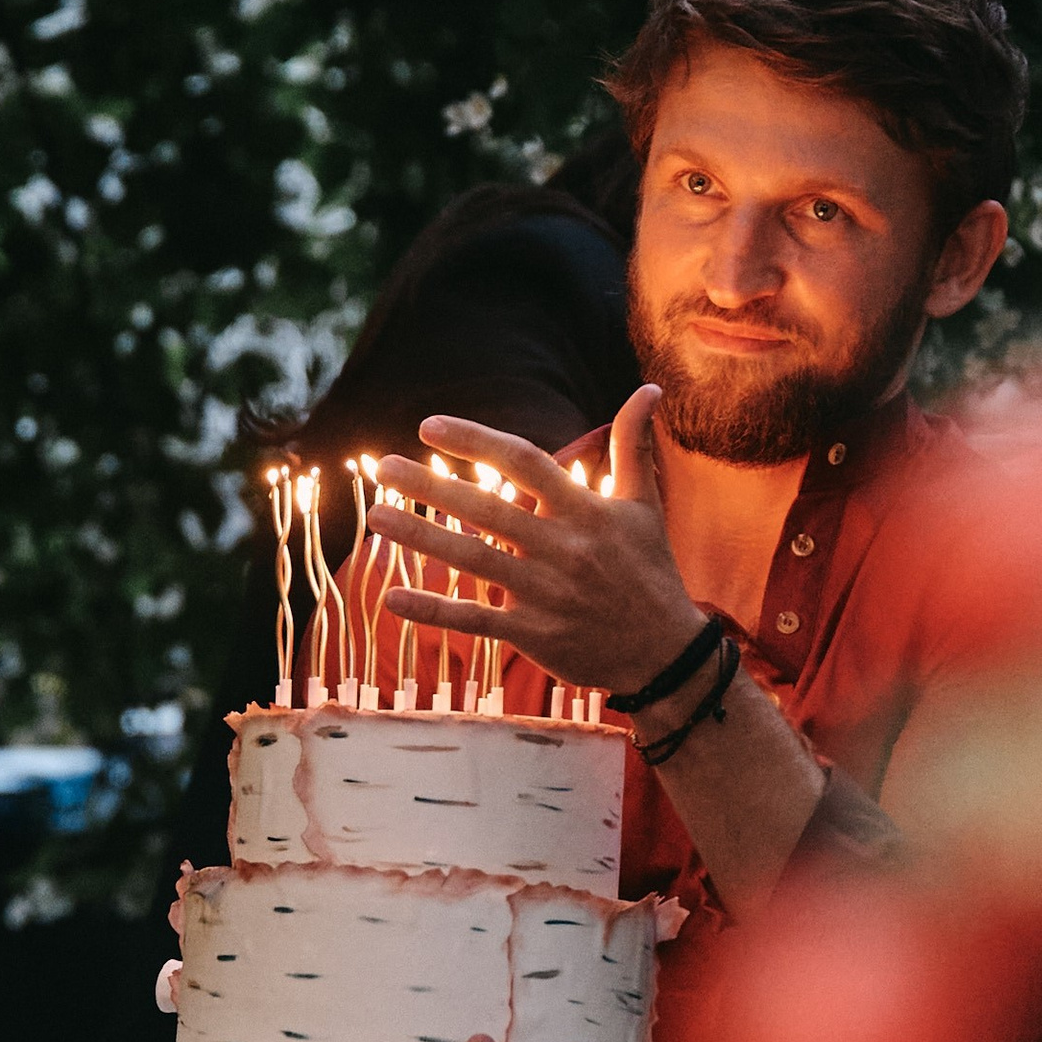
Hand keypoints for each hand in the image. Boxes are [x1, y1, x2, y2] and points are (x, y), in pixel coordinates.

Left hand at [366, 389, 703, 697]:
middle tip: (381, 467)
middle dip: (431, 486)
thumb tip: (648, 389)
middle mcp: (562, 549)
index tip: (429, 426)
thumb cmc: (651, 571)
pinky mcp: (533, 634)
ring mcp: (545, 594)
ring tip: (376, 516)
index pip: (523, 462)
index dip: (475, 440)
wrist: (666, 652)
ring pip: (473, 560)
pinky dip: (433, 611)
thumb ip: (633, 446)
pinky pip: (474, 620)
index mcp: (585, 511)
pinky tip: (391, 596)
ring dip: (421, 536)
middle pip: (487, 510)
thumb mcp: (645, 505)